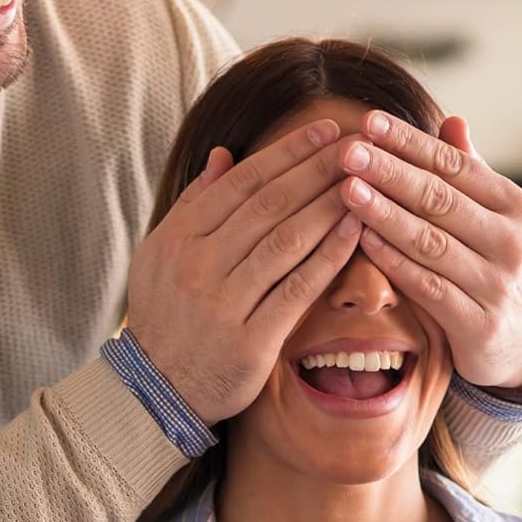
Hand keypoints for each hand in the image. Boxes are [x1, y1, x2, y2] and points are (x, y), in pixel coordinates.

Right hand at [127, 120, 363, 423]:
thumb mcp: (161, 254)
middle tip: (359, 145)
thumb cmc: (165, 315)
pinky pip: (298, 289)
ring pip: (287, 240)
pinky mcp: (250, 341)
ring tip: (366, 181)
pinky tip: (356, 231)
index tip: (325, 130)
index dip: (288, 152)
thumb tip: (225, 155)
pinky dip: (329, 256)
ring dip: (331, 205)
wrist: (155, 391)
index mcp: (179, 238)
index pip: (242, 182)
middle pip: (270, 204)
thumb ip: (194, 204)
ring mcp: (223, 304)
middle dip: (319, 169)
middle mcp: (198, 265)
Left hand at [337, 112, 521, 388]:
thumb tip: (452, 120)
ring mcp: (496, 283)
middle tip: (348, 151)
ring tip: (346, 190)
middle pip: (439, 199)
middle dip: (389, 172)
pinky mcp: (478, 324)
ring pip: (430, 241)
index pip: (454, 165)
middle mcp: (510, 240)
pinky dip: (393, 261)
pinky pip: (427, 286)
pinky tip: (362, 240)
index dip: (409, 143)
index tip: (368, 121)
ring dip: (385, 213)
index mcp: (513, 205)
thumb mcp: (496, 218)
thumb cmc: (498, 267)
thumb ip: (471, 173)